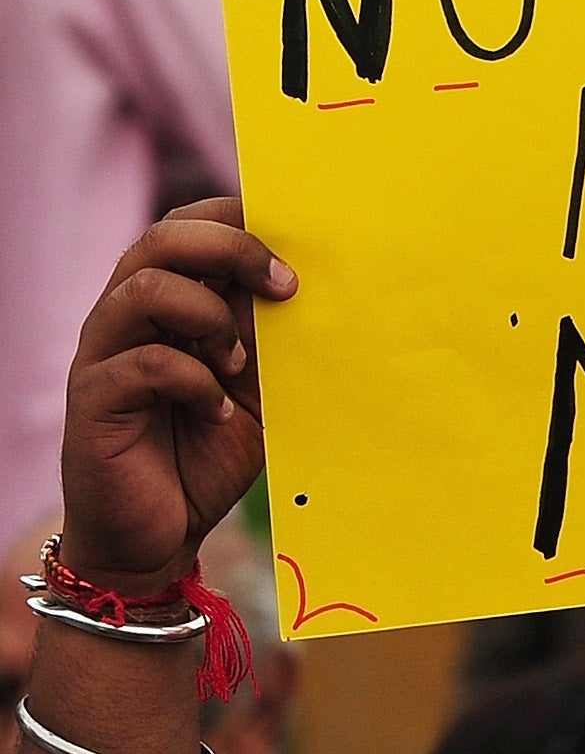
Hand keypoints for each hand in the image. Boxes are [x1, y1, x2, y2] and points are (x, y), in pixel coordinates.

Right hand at [59, 200, 291, 597]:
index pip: (186, 227)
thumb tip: (321, 290)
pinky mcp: (94, 399)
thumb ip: (272, 340)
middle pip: (160, 239)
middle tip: (285, 287)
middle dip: (230, 249)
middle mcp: (127, 317)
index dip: (236, 220)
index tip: (298, 246)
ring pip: (143, 289)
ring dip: (208, 317)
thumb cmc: (207, 451)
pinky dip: (193, 380)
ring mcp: (105, 354)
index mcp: (167, 303)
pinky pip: (143, 362)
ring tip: (238, 362)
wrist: (160, 533)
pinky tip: (217, 411)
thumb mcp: (257, 389)